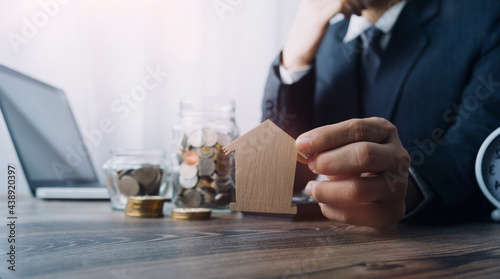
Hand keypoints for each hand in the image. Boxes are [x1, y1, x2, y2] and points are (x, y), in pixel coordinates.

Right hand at [282, 0, 365, 69]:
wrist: (296, 51)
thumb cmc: (309, 33)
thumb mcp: (318, 13)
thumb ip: (328, 4)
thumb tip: (347, 1)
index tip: (359, 1)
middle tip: (362, 7)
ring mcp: (313, 6)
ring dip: (355, 5)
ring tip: (358, 13)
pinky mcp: (318, 17)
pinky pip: (340, 5)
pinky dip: (348, 11)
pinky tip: (347, 18)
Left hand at [295, 118, 410, 227]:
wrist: (387, 185)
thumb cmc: (358, 160)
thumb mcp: (345, 145)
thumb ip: (325, 146)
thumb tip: (301, 148)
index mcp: (385, 132)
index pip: (357, 129)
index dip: (326, 137)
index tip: (301, 144)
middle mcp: (398, 157)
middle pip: (364, 155)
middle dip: (330, 161)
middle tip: (311, 166)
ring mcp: (399, 186)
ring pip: (359, 189)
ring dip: (327, 190)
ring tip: (311, 188)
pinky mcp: (392, 212)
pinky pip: (358, 214)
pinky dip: (334, 209)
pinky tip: (324, 204)